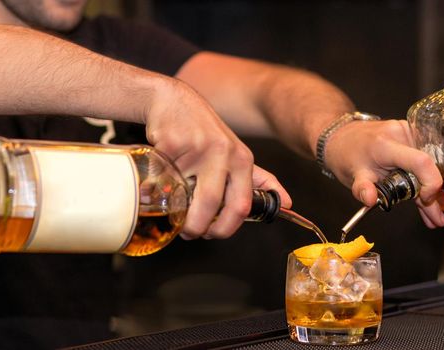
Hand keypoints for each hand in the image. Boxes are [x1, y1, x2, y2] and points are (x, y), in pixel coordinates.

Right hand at [145, 79, 290, 238]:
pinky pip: (161, 178)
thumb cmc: (204, 132)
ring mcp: (196, 148)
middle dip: (197, 227)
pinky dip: (156, 186)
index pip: (241, 205)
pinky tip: (158, 180)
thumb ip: (259, 180)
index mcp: (242, 160)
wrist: (173, 100)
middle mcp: (223, 153)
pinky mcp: (171, 143)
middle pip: (211, 203)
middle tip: (189, 232)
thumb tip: (287, 203)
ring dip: (173, 209)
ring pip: (182, 194)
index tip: (213, 234)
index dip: (226, 228)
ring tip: (172, 210)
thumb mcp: (236, 153)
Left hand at [322, 119, 443, 227]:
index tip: (425, 199)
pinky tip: (428, 202)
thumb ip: (362, 188)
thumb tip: (369, 199)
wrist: (341, 136)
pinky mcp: (410, 138)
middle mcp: (401, 135)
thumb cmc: (346, 154)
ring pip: (425, 167)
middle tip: (436, 219)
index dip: (430, 182)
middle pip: (426, 167)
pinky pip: (420, 162)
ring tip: (435, 217)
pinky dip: (422, 181)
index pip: (421, 161)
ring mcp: (408, 134)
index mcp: (386, 144)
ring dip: (429, 192)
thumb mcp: (352, 174)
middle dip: (431, 195)